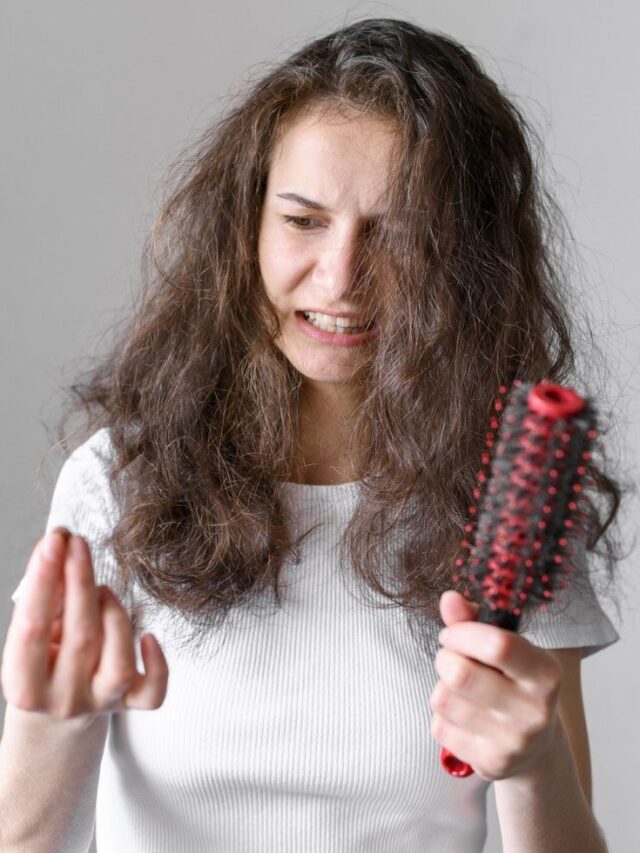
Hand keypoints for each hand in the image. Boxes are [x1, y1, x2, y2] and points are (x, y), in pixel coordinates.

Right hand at [1, 528, 168, 725]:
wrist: (54, 720)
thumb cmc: (41, 664)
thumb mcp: (32, 637)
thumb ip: (45, 598)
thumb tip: (60, 544)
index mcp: (24, 686)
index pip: (32, 628)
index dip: (44, 580)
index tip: (53, 541)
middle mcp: (63, 699)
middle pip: (80, 639)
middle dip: (80, 581)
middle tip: (78, 544)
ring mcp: (100, 703)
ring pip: (119, 662)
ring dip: (114, 614)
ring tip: (102, 589)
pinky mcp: (130, 704)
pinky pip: (152, 692)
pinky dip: (158, 664)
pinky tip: (150, 636)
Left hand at [429, 590, 562, 781]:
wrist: (536, 747)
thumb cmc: (514, 682)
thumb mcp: (505, 647)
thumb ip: (474, 619)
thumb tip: (449, 599)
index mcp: (545, 673)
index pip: (498, 645)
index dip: (462, 633)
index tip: (452, 633)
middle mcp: (534, 710)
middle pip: (460, 674)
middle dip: (444, 658)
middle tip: (451, 659)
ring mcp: (513, 742)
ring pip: (443, 699)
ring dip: (441, 686)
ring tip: (459, 688)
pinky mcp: (491, 763)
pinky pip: (439, 727)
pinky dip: (442, 716)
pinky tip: (462, 716)